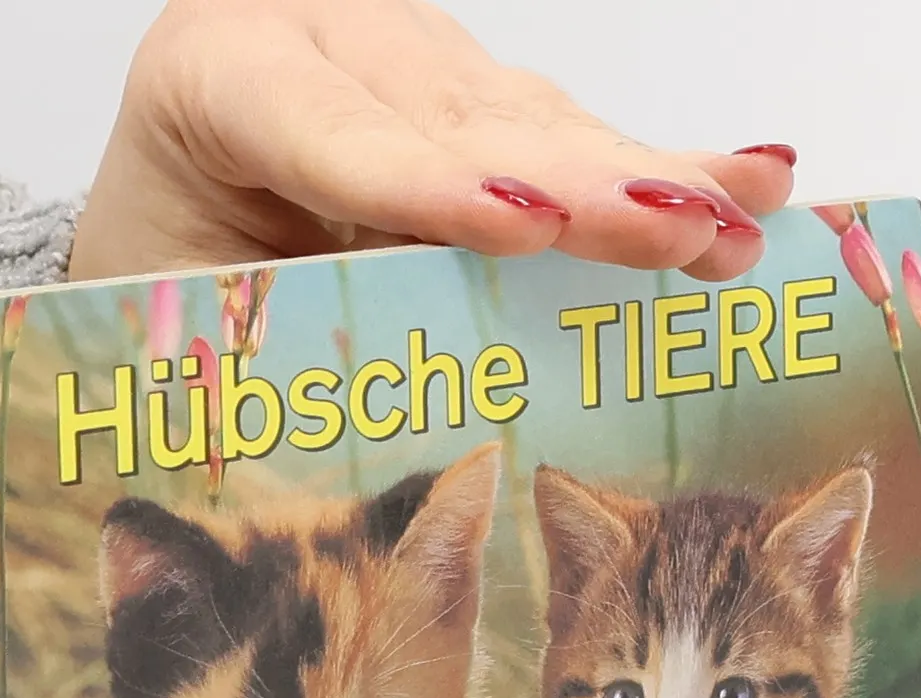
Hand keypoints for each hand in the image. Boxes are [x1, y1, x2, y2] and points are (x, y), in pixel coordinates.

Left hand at [69, 0, 794, 283]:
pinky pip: (562, 136)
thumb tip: (409, 434)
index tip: (523, 226)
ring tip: (737, 223)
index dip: (428, 184)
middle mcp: (326, 36)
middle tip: (683, 235)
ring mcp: (408, 54)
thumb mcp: (196, 309)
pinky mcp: (468, 91)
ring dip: (645, 182)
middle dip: (582, 184)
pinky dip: (649, 174)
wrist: (173, 217)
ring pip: (535, 122)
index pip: (331, 132)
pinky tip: (747, 181)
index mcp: (220, 75)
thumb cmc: (173, 276)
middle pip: (463, 119)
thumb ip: (288, 335)